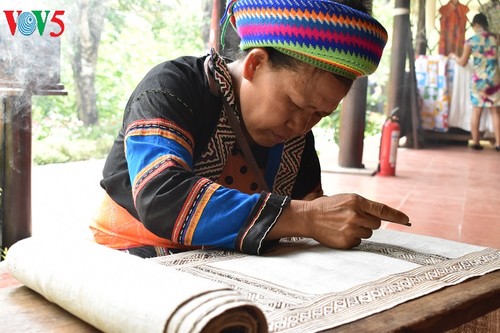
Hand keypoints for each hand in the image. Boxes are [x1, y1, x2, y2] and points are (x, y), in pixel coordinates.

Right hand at [269, 193, 409, 248]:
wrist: (309, 217)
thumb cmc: (330, 207)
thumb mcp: (347, 199)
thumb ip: (365, 206)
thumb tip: (384, 217)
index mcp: (356, 201)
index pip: (382, 210)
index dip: (397, 216)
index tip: (407, 220)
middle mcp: (355, 215)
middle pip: (376, 224)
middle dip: (368, 222)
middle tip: (353, 219)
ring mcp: (351, 229)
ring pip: (368, 234)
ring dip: (360, 231)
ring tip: (344, 225)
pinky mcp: (346, 241)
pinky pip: (359, 242)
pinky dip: (352, 239)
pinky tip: (340, 233)